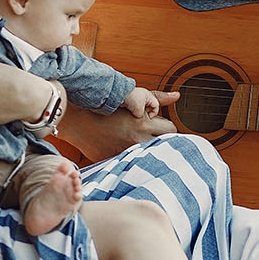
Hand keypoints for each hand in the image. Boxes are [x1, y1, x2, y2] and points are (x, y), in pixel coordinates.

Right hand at [56, 97, 177, 160]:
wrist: (81, 123)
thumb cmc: (108, 110)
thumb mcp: (134, 100)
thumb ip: (157, 98)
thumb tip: (177, 96)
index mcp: (143, 124)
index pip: (171, 129)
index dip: (166, 127)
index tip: (159, 126)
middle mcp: (138, 140)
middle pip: (166, 144)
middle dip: (163, 139)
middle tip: (153, 136)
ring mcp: (129, 153)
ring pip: (153, 155)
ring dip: (151, 150)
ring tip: (143, 143)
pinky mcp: (119, 161)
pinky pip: (137, 163)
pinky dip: (137, 158)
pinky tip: (131, 151)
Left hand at [121, 86, 159, 118]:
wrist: (119, 94)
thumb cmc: (130, 97)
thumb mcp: (139, 110)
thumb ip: (142, 116)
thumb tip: (139, 118)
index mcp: (149, 96)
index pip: (156, 106)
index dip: (154, 113)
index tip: (149, 117)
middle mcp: (144, 97)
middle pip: (149, 108)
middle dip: (146, 113)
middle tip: (141, 115)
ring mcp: (137, 99)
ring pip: (141, 109)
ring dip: (138, 112)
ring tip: (135, 113)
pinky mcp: (131, 101)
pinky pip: (135, 108)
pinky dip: (133, 111)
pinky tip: (131, 112)